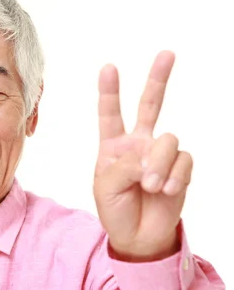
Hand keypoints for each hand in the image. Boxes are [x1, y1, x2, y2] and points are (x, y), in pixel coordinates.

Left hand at [93, 51, 191, 261]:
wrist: (138, 236)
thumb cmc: (115, 209)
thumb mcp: (106, 187)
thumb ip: (124, 165)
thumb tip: (151, 155)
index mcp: (113, 146)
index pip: (110, 114)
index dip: (109, 92)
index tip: (108, 68)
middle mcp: (138, 144)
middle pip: (150, 105)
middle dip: (158, 79)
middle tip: (167, 53)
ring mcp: (161, 154)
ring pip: (168, 139)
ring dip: (159, 164)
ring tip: (151, 186)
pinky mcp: (181, 167)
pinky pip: (184, 160)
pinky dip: (175, 176)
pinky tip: (167, 191)